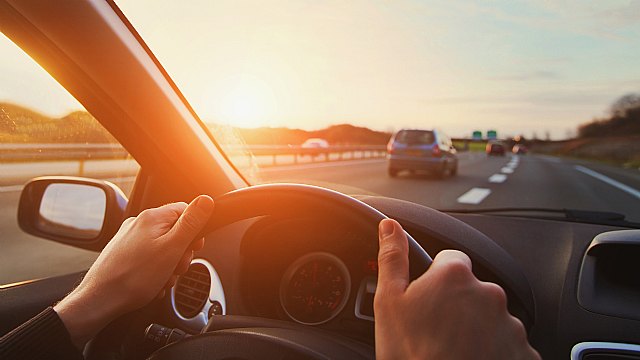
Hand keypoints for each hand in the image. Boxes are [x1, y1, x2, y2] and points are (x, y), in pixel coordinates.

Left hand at [54, 195, 213, 347]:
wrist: (100, 299)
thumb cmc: (134, 277)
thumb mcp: (172, 248)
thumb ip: (191, 223)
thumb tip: (206, 200)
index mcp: (152, 217)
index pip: (185, 211)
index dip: (195, 231)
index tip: (194, 248)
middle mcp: (139, 223)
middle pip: (175, 231)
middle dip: (181, 253)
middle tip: (176, 268)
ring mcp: (129, 239)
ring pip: (162, 247)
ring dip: (169, 265)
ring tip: (162, 279)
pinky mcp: (123, 253)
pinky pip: (149, 258)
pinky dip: (155, 271)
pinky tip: (152, 283)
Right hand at [374, 219, 539, 359]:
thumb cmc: (412, 355)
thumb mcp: (389, 303)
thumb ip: (393, 258)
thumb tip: (390, 227)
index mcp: (455, 276)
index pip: (450, 260)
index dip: (435, 279)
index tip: (428, 301)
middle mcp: (489, 294)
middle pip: (472, 290)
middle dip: (457, 306)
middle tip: (436, 332)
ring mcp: (510, 325)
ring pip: (490, 318)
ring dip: (476, 329)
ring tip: (454, 351)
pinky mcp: (524, 352)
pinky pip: (508, 344)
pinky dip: (494, 351)